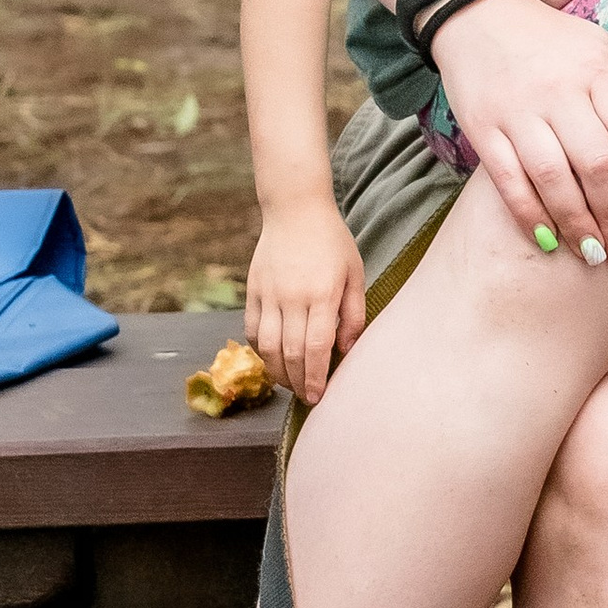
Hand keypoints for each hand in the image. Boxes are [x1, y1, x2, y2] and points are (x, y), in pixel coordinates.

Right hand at [247, 197, 367, 407]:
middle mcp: (293, 297)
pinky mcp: (253, 290)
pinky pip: (252, 329)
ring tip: (290, 384)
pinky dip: (261, 350)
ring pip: (267, 346)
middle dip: (298, 382)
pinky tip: (273, 359)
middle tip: (306, 397)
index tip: (318, 396)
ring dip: (277, 372)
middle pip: (290, 353)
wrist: (295, 210)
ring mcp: (269, 294)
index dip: (315, 377)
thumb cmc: (332, 242)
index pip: (315, 347)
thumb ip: (353, 314)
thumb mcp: (355, 274)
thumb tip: (345, 350)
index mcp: (322, 294)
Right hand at [430, 0, 607, 265]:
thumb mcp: (602, 50)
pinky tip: (549, 239)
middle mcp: (559, 90)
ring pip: (553, 179)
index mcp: (596, 69)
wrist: (475, 15)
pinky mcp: (482, 127)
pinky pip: (509, 180)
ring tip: (594, 255)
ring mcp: (517, 110)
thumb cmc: (551, 41)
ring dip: (577, 224)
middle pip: (596, 165)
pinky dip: (530, 214)